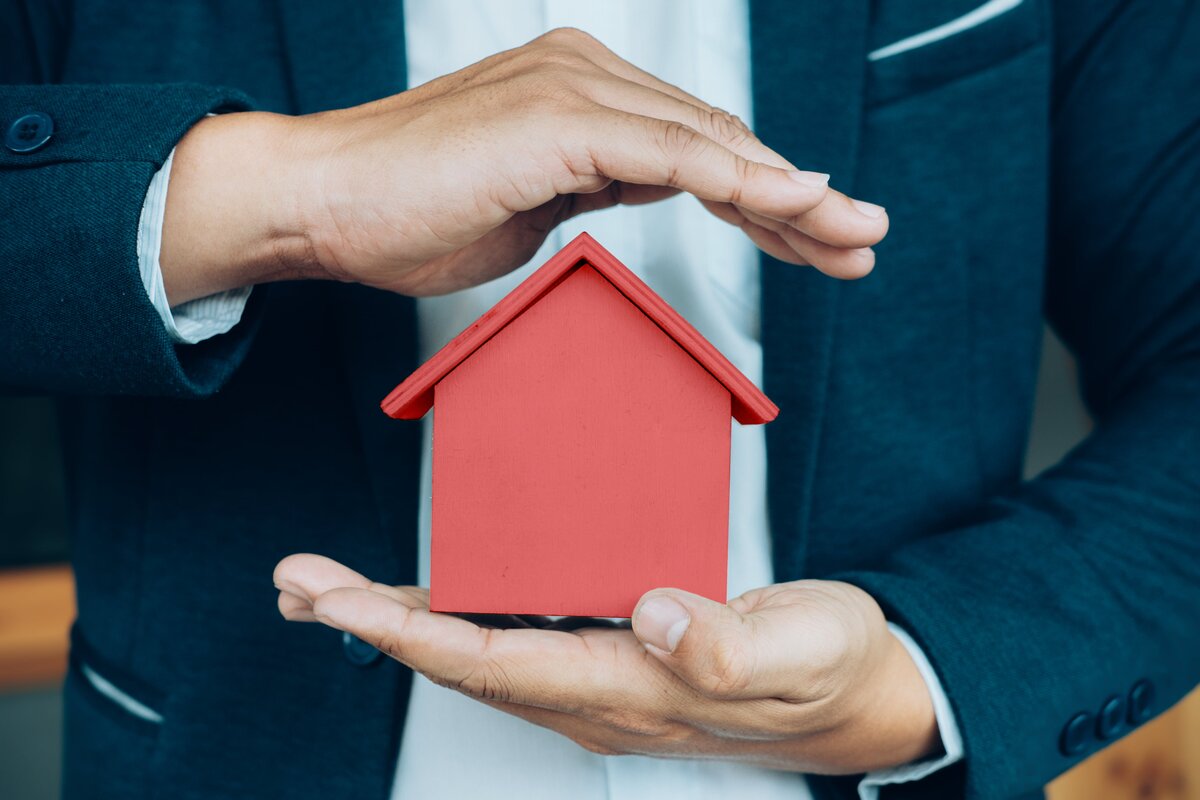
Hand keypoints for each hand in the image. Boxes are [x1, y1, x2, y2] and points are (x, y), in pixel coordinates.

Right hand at [161, 28, 887, 304]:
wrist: (321, 202)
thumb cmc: (408, 214)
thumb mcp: (529, 207)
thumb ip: (593, 188)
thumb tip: (640, 192)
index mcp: (582, 97)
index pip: (699, 149)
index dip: (767, 198)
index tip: (818, 242)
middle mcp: (587, 76)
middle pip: (721, 142)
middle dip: (800, 201)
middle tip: (864, 241)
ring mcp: (573, 90)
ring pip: (710, 145)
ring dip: (791, 196)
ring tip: (853, 238)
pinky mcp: (556, 118)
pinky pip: (668, 154)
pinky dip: (736, 182)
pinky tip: (792, 207)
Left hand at [273, 554, 937, 773]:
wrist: (850, 691)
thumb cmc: (827, 665)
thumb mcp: (801, 649)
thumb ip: (728, 647)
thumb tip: (653, 613)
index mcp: (635, 688)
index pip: (501, 665)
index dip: (415, 636)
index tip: (345, 604)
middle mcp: (597, 693)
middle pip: (462, 663)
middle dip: (371, 626)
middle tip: (299, 584)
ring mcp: (596, 680)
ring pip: (473, 652)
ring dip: (392, 620)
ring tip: (321, 589)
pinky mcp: (604, 655)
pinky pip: (507, 638)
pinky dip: (446, 615)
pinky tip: (415, 598)